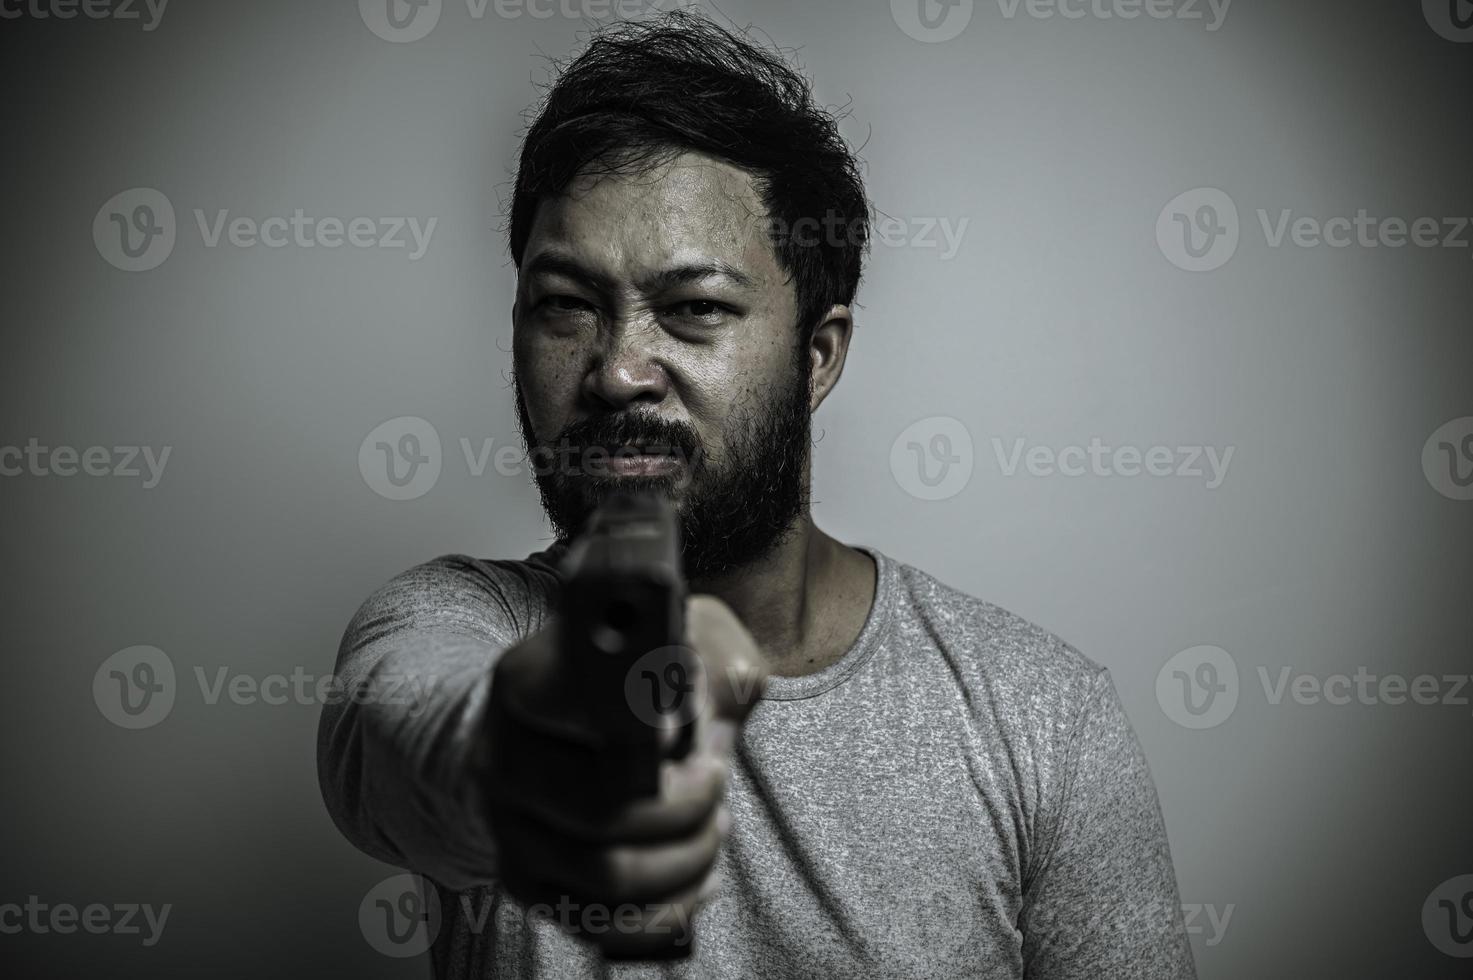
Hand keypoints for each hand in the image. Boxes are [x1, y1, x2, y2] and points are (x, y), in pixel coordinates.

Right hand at [482, 595, 766, 957]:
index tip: (674, 730)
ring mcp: (509, 828)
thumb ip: (702, 660)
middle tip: (716, 776)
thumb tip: (692, 711)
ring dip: (688, 855)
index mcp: (526, 684)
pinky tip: (699, 872)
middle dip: (686, 804)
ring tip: (714, 824)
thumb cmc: (641, 680)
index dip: (633, 722)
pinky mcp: (530, 885)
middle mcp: (501, 758)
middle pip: (599, 811)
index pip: (565, 702)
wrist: (574, 727)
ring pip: (609, 875)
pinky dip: (672, 906)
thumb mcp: (680, 643)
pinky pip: (608, 923)